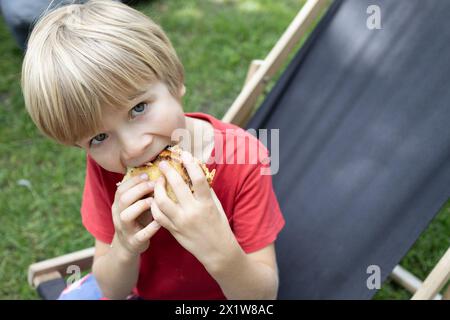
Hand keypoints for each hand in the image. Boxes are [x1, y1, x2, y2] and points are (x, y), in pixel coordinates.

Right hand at [112, 174, 160, 257]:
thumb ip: (142, 193)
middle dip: (138, 190)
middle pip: (123, 199)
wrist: (128, 246)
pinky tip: (160, 221)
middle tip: (154, 185)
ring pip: (126, 216)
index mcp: (118, 205)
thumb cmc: (137, 220)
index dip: (133, 181)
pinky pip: (141, 235)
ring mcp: (125, 229)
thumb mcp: (136, 205)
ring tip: (154, 201)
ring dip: (140, 206)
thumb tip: (157, 174)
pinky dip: (150, 228)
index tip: (147, 175)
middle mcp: (118, 215)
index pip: (121, 189)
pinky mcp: (134, 241)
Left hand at [150, 151, 237, 270]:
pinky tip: (155, 199)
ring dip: (157, 188)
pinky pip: (158, 216)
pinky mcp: (174, 231)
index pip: (198, 179)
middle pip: (176, 187)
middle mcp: (193, 212)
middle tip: (163, 164)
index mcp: (206, 204)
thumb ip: (205, 191)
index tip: (184, 154)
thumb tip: (194, 173)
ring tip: (157, 181)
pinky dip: (155, 205)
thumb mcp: (216, 206)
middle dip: (168, 172)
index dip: (190, 164)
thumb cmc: (219, 226)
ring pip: (162, 201)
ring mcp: (181, 222)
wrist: (217, 251)